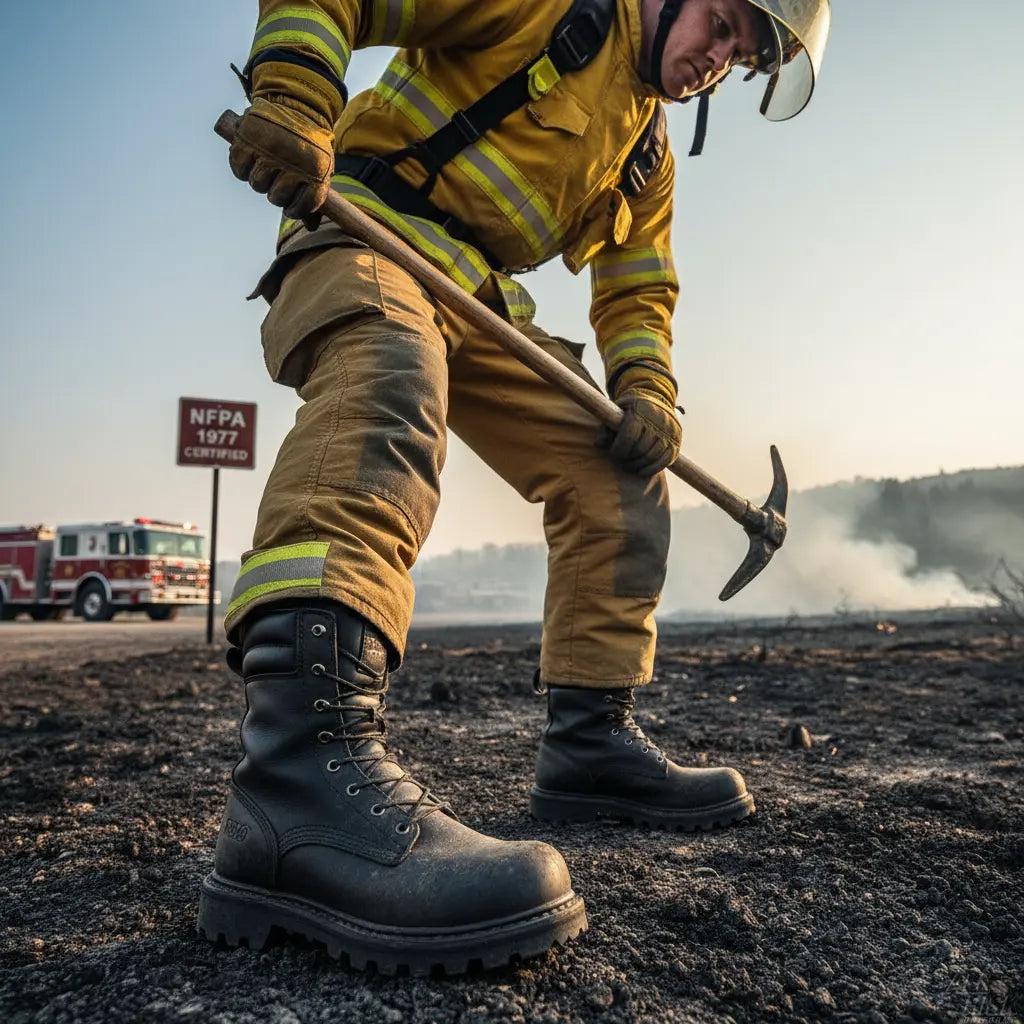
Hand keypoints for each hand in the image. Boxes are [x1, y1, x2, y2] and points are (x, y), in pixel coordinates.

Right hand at [228, 97, 333, 222]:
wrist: (299, 104)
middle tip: (278, 177)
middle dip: (276, 192)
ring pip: (257, 185)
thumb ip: (315, 195)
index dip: (294, 210)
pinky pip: (238, 169)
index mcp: (316, 172)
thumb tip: (310, 228)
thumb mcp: (321, 167)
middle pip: (275, 198)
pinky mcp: (248, 139)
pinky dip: (240, 166)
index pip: (300, 208)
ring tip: (266, 164)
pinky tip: (249, 157)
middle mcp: (293, 163)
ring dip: (259, 178)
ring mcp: (270, 150)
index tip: (292, 203)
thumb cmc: (310, 143)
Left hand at [596, 365, 681, 475]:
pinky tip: (642, 471)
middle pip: (641, 448)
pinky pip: (665, 460)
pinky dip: (653, 469)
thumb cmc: (629, 410)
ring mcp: (670, 430)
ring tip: (630, 466)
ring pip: (653, 455)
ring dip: (639, 465)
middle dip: (628, 459)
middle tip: (621, 462)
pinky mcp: (676, 441)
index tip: (614, 454)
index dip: (619, 449)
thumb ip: (606, 428)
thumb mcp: (616, 413)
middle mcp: (658, 419)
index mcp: (641, 409)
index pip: (629, 436)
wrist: (656, 399)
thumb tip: (600, 444)